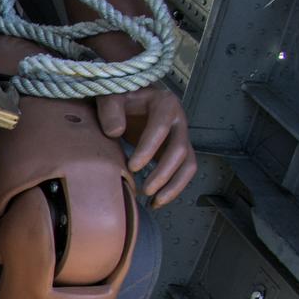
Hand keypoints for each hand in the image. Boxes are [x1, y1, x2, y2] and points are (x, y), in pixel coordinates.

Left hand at [95, 85, 195, 203]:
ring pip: (188, 163)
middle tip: (146, 190)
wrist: (130, 97)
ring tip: (155, 202)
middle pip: (180, 149)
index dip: (149, 148)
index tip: (133, 167)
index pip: (161, 127)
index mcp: (165, 104)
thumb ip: (111, 110)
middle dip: (164, 172)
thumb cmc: (120, 96)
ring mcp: (180, 136)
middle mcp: (178, 120)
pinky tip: (156, 202)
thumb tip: (115, 131)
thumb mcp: (112, 95)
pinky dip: (173, 187)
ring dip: (175, 185)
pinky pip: (182, 171)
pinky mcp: (176, 150)